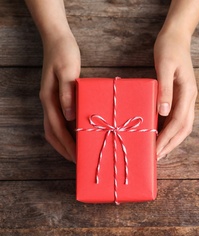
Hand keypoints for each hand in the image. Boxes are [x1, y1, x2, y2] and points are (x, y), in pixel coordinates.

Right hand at [39, 33, 79, 161]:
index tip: (77, 158)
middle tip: (78, 162)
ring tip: (77, 153)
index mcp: (50, 99)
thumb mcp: (67, 71)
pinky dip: (66, 131)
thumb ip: (67, 93)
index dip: (67, 145)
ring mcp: (51, 100)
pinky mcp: (58, 96)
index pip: (58, 129)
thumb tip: (69, 116)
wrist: (57, 39)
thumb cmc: (64, 53)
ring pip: (54, 128)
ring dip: (64, 142)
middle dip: (65, 149)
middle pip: (53, 133)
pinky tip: (78, 133)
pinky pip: (60, 119)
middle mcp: (48, 102)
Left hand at [154, 30, 196, 159]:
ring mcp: (187, 97)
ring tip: (159, 150)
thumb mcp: (165, 67)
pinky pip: (177, 117)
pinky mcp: (181, 95)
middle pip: (184, 128)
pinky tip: (160, 133)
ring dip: (172, 139)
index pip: (179, 122)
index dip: (168, 138)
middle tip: (157, 157)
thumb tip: (163, 113)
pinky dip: (170, 128)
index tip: (156, 151)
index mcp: (188, 93)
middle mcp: (190, 98)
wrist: (176, 36)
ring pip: (183, 125)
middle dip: (171, 144)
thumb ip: (165, 89)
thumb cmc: (169, 49)